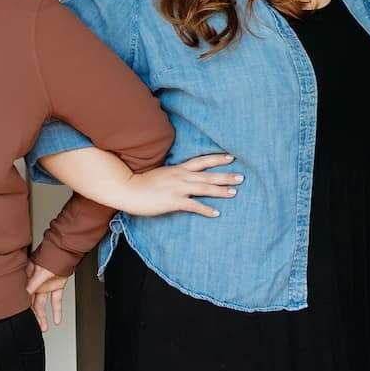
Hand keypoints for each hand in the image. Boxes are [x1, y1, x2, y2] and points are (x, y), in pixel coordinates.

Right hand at [25, 261, 67, 332]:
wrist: (66, 251)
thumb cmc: (50, 256)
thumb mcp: (39, 272)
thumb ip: (32, 284)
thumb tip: (24, 295)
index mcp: (27, 278)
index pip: (23, 296)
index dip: (22, 307)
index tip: (21, 318)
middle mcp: (35, 283)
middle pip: (32, 303)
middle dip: (33, 316)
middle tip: (34, 327)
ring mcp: (46, 285)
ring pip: (43, 304)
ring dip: (44, 316)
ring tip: (44, 327)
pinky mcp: (56, 286)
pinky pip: (56, 300)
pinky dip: (57, 310)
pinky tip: (57, 320)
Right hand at [122, 153, 243, 216]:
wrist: (127, 189)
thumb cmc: (142, 183)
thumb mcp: (162, 174)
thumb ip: (175, 174)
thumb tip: (186, 177)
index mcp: (178, 169)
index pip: (202, 161)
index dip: (217, 159)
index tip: (231, 157)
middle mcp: (181, 176)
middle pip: (208, 175)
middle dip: (226, 176)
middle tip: (242, 177)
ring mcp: (178, 188)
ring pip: (204, 188)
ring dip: (221, 191)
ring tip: (235, 192)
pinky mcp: (173, 201)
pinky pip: (193, 206)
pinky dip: (206, 209)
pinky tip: (216, 213)